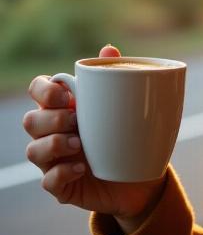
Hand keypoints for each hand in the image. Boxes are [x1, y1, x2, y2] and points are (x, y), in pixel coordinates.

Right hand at [23, 44, 166, 226]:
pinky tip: (81, 168)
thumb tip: (108, 49)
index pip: (38, 89)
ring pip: (32, 150)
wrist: (140, 172)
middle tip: (77, 120)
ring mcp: (54, 159)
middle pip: (30, 120)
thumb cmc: (125, 130)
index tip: (68, 96)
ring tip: (80, 144)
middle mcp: (53, 131)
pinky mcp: (61, 185)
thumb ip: (114, 75)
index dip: (44, 90)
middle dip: (51, 119)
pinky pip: (47, 181)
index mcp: (66, 105)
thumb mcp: (124, 102)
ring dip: (53, 144)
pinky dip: (61, 173)